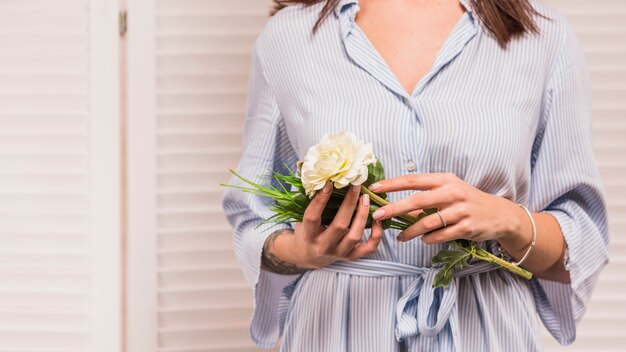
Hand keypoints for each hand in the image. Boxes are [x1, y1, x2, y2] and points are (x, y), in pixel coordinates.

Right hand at [290, 182, 383, 268]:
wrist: (309, 255)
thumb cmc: (306, 231)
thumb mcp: (301, 217)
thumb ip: (308, 198)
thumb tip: (311, 171)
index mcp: (308, 235)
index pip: (313, 217)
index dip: (320, 200)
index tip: (329, 184)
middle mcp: (323, 246)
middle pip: (339, 226)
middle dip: (349, 203)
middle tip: (356, 186)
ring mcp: (338, 253)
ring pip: (355, 236)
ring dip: (362, 215)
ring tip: (366, 198)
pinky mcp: (350, 257)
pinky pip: (368, 248)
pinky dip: (376, 235)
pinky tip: (377, 220)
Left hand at [368, 173, 522, 245]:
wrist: (498, 214)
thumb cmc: (465, 201)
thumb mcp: (448, 192)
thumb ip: (426, 197)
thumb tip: (397, 206)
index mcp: (444, 180)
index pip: (413, 180)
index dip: (392, 184)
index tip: (374, 189)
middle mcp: (452, 192)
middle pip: (417, 201)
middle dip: (394, 208)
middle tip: (377, 215)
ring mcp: (460, 210)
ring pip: (428, 222)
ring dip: (410, 231)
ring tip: (399, 237)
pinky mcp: (467, 227)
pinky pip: (441, 235)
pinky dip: (429, 239)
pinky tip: (423, 240)